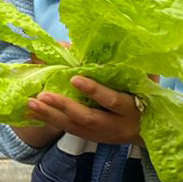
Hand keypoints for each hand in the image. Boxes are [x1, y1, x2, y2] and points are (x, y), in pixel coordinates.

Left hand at [23, 75, 145, 147]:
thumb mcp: (145, 83)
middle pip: (87, 117)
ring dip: (50, 115)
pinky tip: (33, 112)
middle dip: (64, 106)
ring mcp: (102, 134)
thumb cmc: (147, 98)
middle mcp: (116, 125)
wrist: (151, 131)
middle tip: (44, 94)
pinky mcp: (91, 137)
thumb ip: (135, 69)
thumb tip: (124, 44)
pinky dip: (49, 121)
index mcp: (131, 108)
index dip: (94, 90)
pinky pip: (68, 130)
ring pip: (74, 126)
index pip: (112, 100)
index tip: (75, 78)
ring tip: (31, 102)